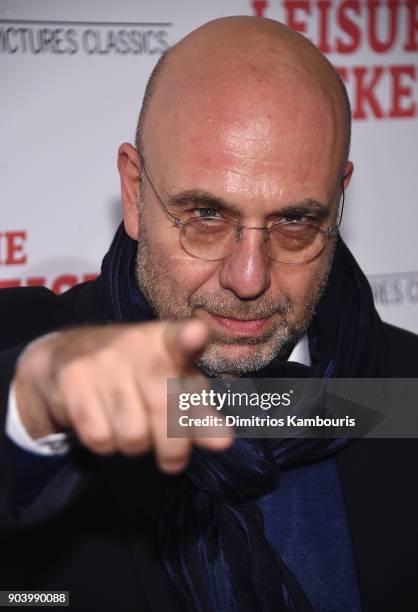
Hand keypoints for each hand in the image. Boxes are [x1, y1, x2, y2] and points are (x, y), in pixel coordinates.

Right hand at [13, 321, 232, 472]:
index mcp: (167, 341)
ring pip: (131, 433)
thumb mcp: (173, 385)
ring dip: (135, 445)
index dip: (189, 338)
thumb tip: (224, 442)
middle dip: (173, 446)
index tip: (197, 334)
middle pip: (164, 407)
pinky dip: (106, 444)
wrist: (69, 353)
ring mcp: (100, 359)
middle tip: (173, 459)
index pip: (179, 338)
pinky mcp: (71, 378)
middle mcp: (134, 343)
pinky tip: (104, 424)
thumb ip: (199, 414)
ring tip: (131, 427)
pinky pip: (99, 437)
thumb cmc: (138, 372)